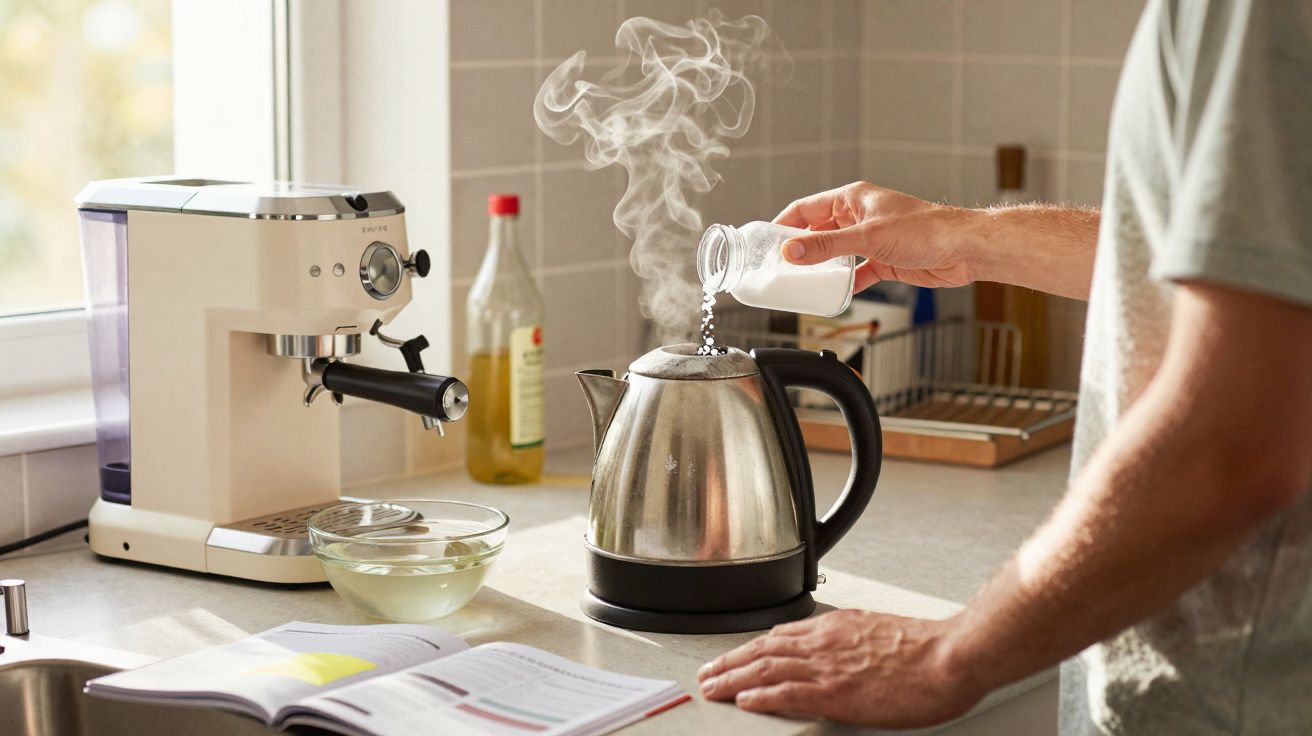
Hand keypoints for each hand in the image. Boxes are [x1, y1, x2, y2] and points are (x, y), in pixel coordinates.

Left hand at [696, 609, 985, 728]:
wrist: (951, 656)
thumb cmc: (928, 648)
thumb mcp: (880, 631)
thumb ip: (853, 639)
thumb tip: (844, 650)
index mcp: (835, 627)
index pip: (780, 636)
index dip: (752, 647)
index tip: (737, 657)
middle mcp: (824, 642)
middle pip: (763, 650)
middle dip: (730, 662)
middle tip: (708, 674)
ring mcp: (827, 667)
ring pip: (766, 669)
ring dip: (733, 679)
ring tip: (712, 688)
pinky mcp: (835, 693)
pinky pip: (787, 693)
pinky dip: (761, 696)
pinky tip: (744, 701)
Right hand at [773, 182, 978, 291]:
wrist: (963, 249)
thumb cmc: (925, 230)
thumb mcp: (868, 237)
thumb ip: (827, 245)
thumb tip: (792, 252)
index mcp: (853, 198)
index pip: (806, 208)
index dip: (784, 224)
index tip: (766, 242)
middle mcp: (859, 216)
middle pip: (818, 231)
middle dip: (799, 249)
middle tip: (778, 267)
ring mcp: (871, 239)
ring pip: (835, 253)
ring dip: (820, 267)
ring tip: (798, 282)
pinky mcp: (883, 259)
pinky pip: (855, 272)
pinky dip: (843, 283)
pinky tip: (832, 295)